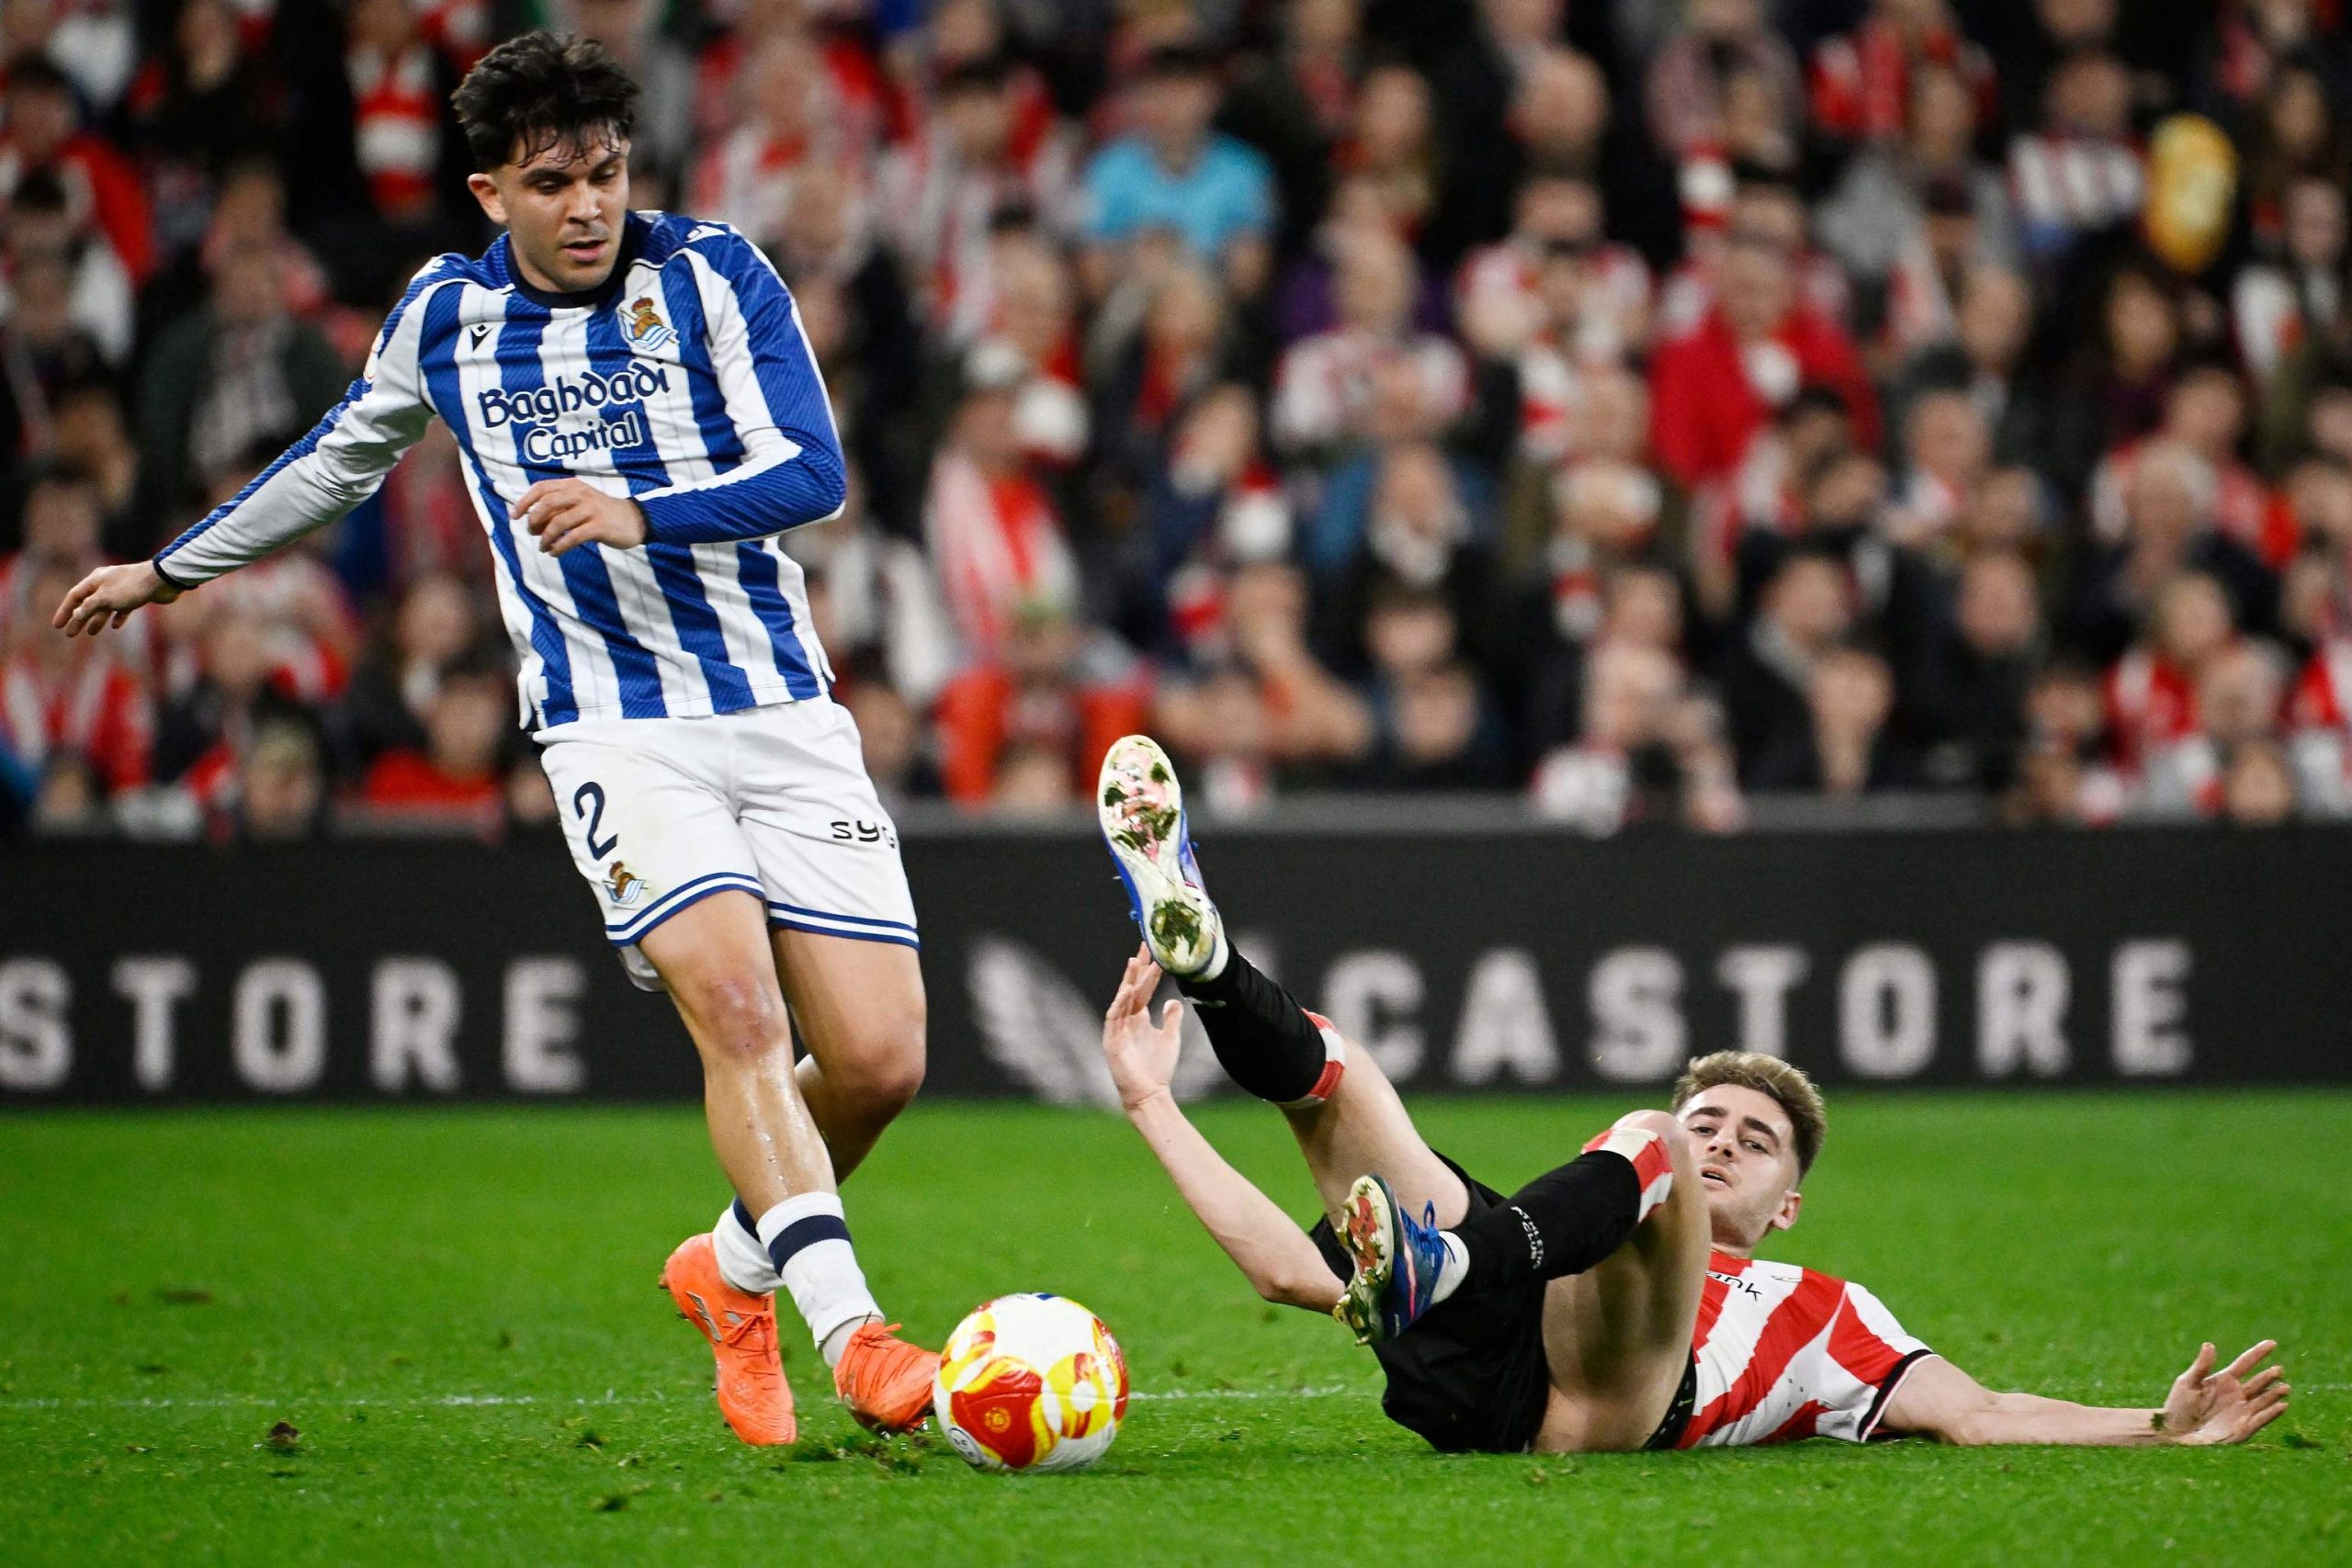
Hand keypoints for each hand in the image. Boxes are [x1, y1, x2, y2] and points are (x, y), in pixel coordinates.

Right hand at [52, 561, 179, 637]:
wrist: (162, 580)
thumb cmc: (132, 587)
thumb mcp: (105, 598)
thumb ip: (88, 607)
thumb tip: (76, 615)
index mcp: (95, 579)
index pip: (74, 596)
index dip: (64, 611)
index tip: (57, 626)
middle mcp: (106, 583)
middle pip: (88, 603)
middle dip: (79, 619)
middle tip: (71, 634)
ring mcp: (121, 589)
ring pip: (105, 607)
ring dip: (97, 619)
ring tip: (92, 633)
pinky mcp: (136, 595)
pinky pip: (122, 608)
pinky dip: (117, 616)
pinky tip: (115, 626)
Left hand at [512, 479, 646, 555]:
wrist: (634, 520)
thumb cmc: (602, 513)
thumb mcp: (580, 502)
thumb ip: (559, 506)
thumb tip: (531, 519)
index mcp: (573, 485)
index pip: (541, 488)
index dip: (524, 502)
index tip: (514, 516)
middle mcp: (580, 494)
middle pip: (547, 504)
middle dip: (534, 520)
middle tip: (532, 533)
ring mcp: (590, 510)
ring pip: (558, 523)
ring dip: (546, 538)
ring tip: (544, 547)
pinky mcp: (599, 526)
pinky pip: (572, 537)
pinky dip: (559, 547)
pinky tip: (555, 552)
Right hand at [1102, 945, 1183, 1113]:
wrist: (1150, 1093)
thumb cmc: (1159, 1068)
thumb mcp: (1171, 1037)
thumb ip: (1172, 1018)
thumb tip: (1174, 1000)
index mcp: (1139, 1018)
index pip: (1142, 989)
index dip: (1148, 972)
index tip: (1155, 954)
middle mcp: (1127, 1020)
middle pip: (1131, 988)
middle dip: (1138, 969)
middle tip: (1145, 948)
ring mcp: (1117, 1029)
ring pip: (1122, 999)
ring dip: (1129, 981)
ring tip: (1136, 963)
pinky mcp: (1111, 1041)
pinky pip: (1113, 1018)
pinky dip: (1119, 1004)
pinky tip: (1126, 991)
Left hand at [2158, 1340, 2288, 1444]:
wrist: (2177, 1433)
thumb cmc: (2179, 1405)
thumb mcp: (2187, 1383)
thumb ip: (2201, 1366)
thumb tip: (2209, 1344)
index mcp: (2224, 1380)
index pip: (2245, 1363)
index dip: (2258, 1353)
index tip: (2272, 1343)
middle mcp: (2237, 1393)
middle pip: (2258, 1381)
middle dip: (2269, 1375)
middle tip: (2279, 1370)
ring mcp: (2242, 1410)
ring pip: (2264, 1399)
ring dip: (2274, 1393)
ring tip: (2285, 1387)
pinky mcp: (2244, 1428)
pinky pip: (2262, 1418)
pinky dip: (2272, 1412)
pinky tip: (2282, 1405)